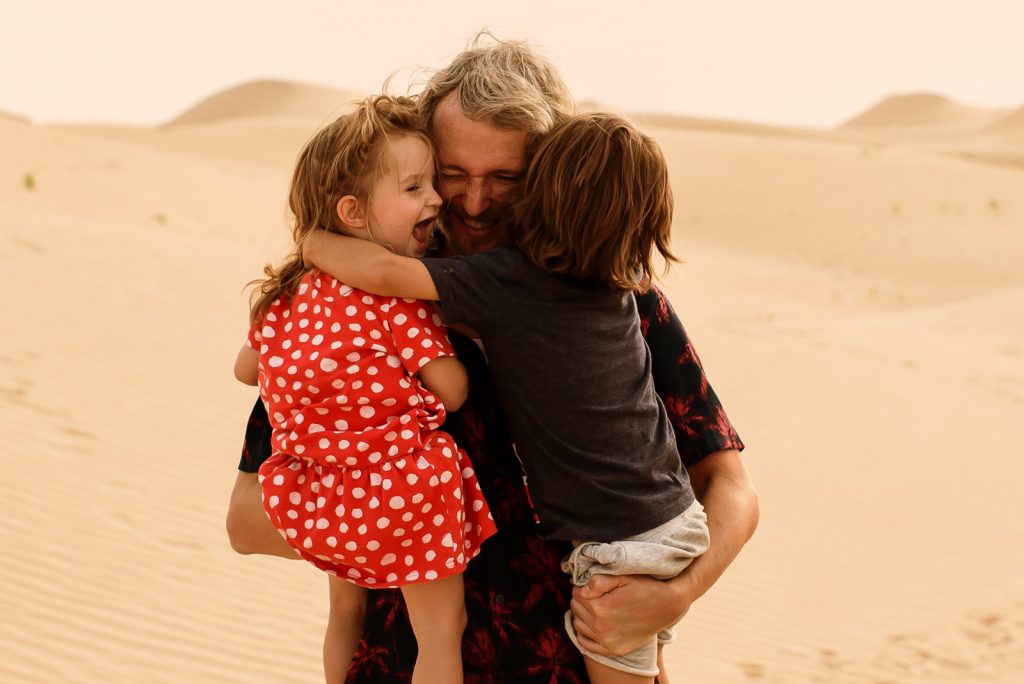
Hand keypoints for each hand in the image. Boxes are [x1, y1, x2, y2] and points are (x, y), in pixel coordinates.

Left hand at [570, 573, 690, 656]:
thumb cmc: (645, 587)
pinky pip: (586, 644)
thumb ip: (598, 580)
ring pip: (577, 624)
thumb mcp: (623, 577)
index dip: (583, 585)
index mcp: (602, 608)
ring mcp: (608, 642)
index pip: (577, 593)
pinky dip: (585, 632)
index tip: (594, 584)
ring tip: (596, 606)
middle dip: (583, 598)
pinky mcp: (613, 650)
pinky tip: (593, 623)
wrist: (668, 606)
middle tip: (596, 594)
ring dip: (583, 614)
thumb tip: (582, 589)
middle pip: (576, 608)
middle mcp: (602, 628)